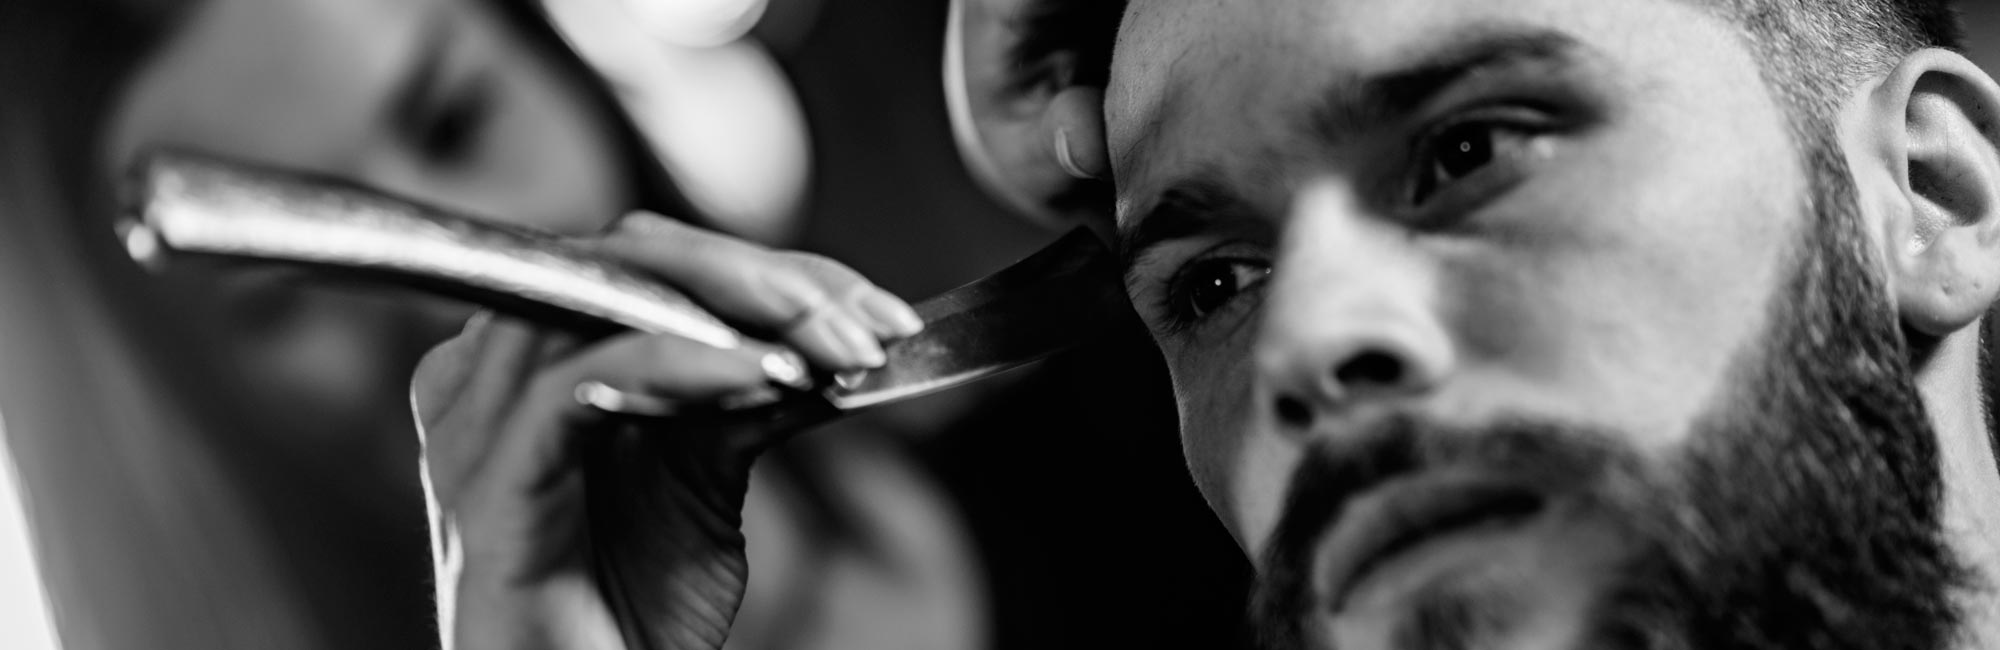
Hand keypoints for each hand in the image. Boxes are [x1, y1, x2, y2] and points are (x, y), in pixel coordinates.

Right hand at [412, 213, 921, 649]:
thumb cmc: (629, 614)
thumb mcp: (703, 478)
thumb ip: (742, 393)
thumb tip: (832, 328)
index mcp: (527, 366)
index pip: (653, 262)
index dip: (776, 270)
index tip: (880, 310)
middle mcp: (482, 378)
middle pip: (629, 257)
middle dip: (771, 279)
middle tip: (873, 323)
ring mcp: (473, 428)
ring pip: (604, 294)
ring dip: (741, 308)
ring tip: (836, 345)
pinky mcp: (487, 488)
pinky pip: (580, 384)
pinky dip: (682, 363)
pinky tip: (769, 378)